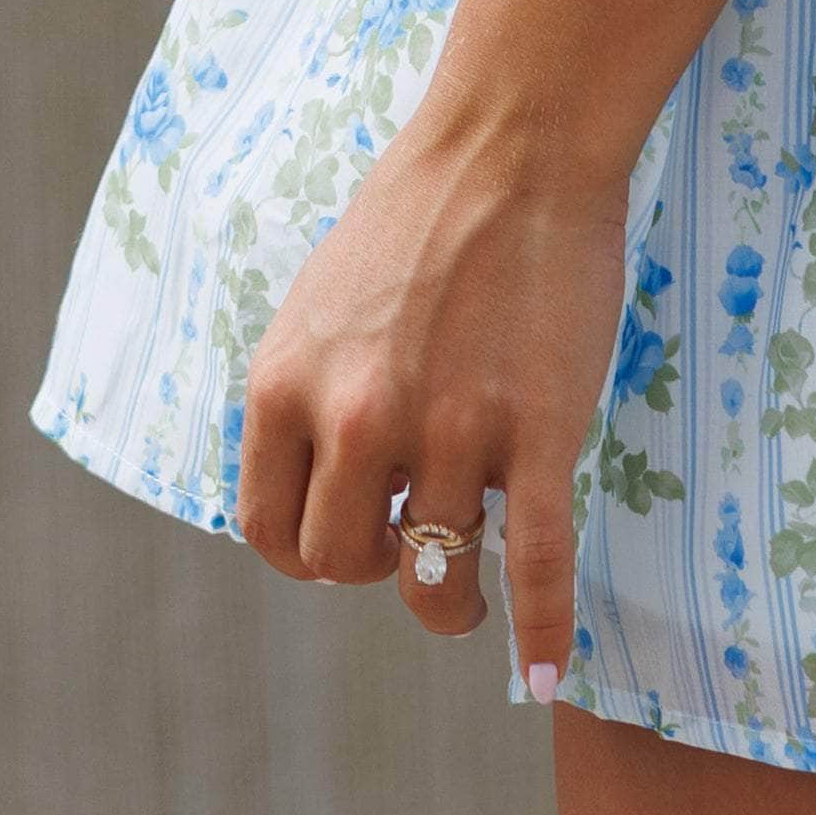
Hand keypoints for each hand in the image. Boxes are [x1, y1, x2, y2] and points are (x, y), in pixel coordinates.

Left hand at [233, 95, 633, 692]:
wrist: (514, 142)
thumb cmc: (418, 217)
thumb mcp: (317, 306)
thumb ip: (304, 398)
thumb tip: (308, 493)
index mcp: (287, 383)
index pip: (269, 533)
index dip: (310, 553)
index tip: (353, 535)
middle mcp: (356, 414)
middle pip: (343, 566)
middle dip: (377, 567)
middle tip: (413, 537)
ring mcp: (449, 427)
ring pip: (436, 581)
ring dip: (452, 602)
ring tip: (468, 597)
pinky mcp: (536, 429)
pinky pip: (536, 564)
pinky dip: (541, 630)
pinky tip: (545, 672)